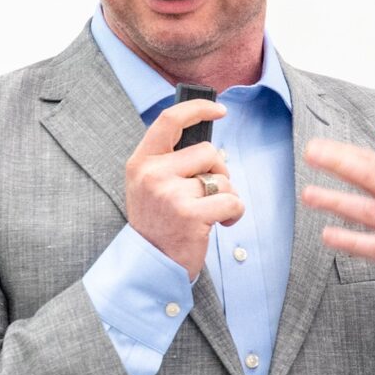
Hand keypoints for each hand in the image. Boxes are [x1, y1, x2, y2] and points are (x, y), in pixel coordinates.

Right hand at [126, 98, 244, 279]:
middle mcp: (152, 174)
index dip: (198, 108)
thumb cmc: (158, 223)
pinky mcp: (190, 215)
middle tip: (209, 192)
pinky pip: (231, 201)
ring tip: (209, 214)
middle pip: (208, 151)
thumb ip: (170, 161)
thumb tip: (208, 142)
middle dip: (219, 170)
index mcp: (141, 162)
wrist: (150, 265)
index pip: (169, 120)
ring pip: (222, 178)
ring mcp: (170, 194)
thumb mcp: (150, 186)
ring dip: (226, 196)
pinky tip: (221, 224)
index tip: (219, 109)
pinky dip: (234, 213)